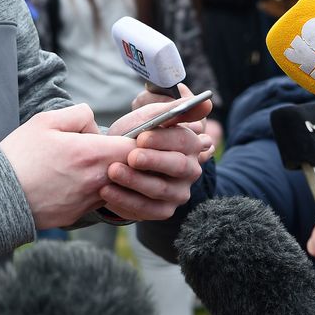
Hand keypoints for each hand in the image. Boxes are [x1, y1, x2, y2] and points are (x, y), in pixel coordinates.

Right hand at [0, 104, 135, 228]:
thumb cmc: (21, 155)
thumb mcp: (46, 121)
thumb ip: (80, 114)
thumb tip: (96, 126)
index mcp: (92, 153)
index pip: (137, 148)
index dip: (136, 140)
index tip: (124, 136)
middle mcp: (98, 181)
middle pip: (131, 169)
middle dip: (124, 158)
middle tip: (105, 149)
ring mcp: (90, 201)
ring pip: (117, 185)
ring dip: (110, 174)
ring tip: (83, 165)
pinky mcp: (80, 215)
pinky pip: (98, 199)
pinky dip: (93, 189)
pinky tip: (72, 181)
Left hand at [103, 87, 211, 220]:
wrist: (115, 159)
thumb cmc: (136, 135)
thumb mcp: (151, 118)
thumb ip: (175, 109)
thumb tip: (207, 104)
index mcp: (190, 144)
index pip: (183, 140)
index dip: (162, 139)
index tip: (141, 137)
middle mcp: (190, 170)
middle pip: (177, 166)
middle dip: (152, 161)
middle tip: (130, 157)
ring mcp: (178, 192)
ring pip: (160, 189)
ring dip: (134, 181)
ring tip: (112, 171)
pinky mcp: (164, 210)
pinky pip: (147, 209)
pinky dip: (125, 200)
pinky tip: (106, 191)